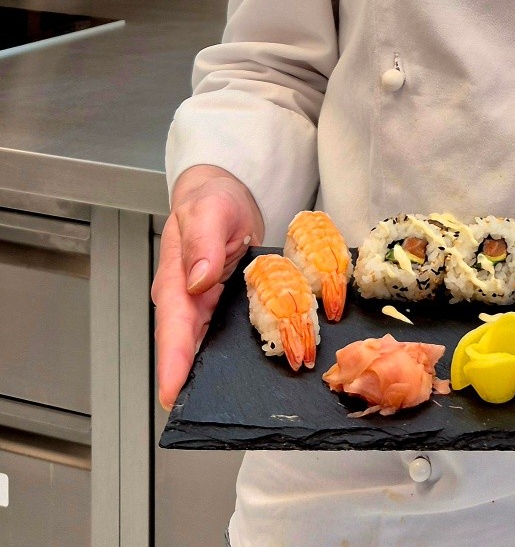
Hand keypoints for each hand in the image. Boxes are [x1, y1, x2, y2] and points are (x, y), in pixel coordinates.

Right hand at [152, 165, 263, 410]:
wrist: (226, 191)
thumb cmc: (212, 198)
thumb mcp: (209, 210)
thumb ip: (204, 241)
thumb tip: (199, 278)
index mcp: (176, 280)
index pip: (172, 326)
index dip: (173, 361)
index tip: (174, 394)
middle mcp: (187, 300)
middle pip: (186, 348)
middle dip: (192, 382)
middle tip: (208, 415)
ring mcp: (204, 306)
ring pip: (205, 347)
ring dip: (213, 375)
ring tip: (230, 406)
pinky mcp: (222, 307)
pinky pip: (224, 335)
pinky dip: (232, 354)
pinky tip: (250, 373)